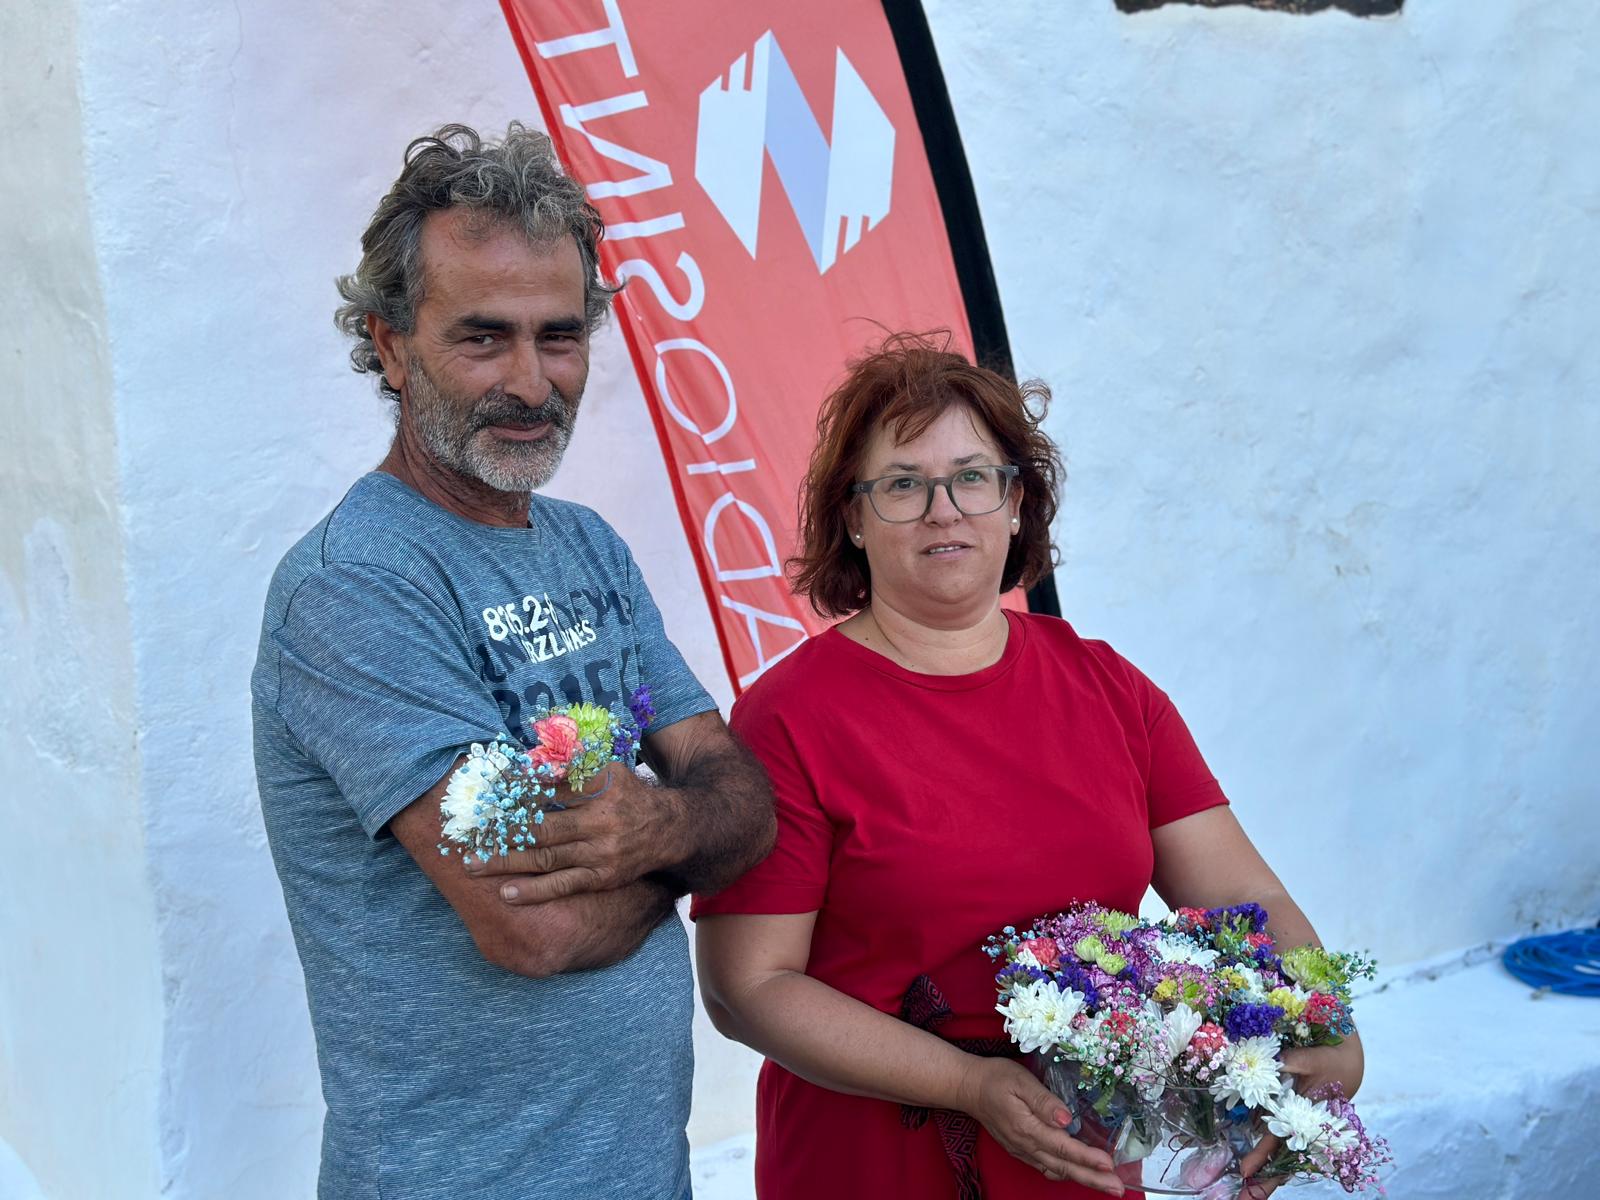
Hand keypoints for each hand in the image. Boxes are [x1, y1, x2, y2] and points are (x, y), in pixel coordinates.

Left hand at [463, 764, 677, 902]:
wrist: (670, 829)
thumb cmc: (629, 794)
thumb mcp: (607, 769)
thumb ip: (571, 766)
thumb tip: (526, 762)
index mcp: (598, 789)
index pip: (548, 790)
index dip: (514, 793)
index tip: (484, 796)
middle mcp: (599, 821)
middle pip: (540, 827)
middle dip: (501, 832)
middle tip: (468, 836)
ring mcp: (599, 853)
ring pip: (545, 859)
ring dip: (507, 863)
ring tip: (473, 866)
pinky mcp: (600, 877)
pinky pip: (562, 885)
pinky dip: (533, 891)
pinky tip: (506, 894)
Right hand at [959, 1058, 1125, 1194]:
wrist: (968, 1087)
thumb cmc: (995, 1078)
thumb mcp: (1020, 1080)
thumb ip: (1044, 1100)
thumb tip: (1068, 1120)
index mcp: (1027, 1127)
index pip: (1063, 1147)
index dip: (1087, 1158)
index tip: (1109, 1165)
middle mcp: (1025, 1145)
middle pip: (1064, 1166)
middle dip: (1093, 1178)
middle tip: (1118, 1189)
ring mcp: (1022, 1150)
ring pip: (1057, 1170)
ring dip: (1083, 1179)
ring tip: (1106, 1185)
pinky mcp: (1020, 1150)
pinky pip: (1046, 1167)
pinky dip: (1065, 1173)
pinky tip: (1078, 1173)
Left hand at [1237, 1034, 1364, 1196]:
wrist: (1349, 1063)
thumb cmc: (1330, 1060)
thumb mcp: (1312, 1058)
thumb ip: (1293, 1061)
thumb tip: (1276, 1063)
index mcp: (1309, 1118)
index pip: (1279, 1141)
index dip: (1260, 1156)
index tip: (1245, 1171)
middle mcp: (1308, 1132)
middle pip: (1284, 1164)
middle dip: (1265, 1184)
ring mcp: (1307, 1134)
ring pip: (1286, 1162)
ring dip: (1269, 1178)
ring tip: (1249, 1196)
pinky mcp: (1304, 1130)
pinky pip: (1288, 1151)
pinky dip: (1274, 1163)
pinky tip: (1261, 1175)